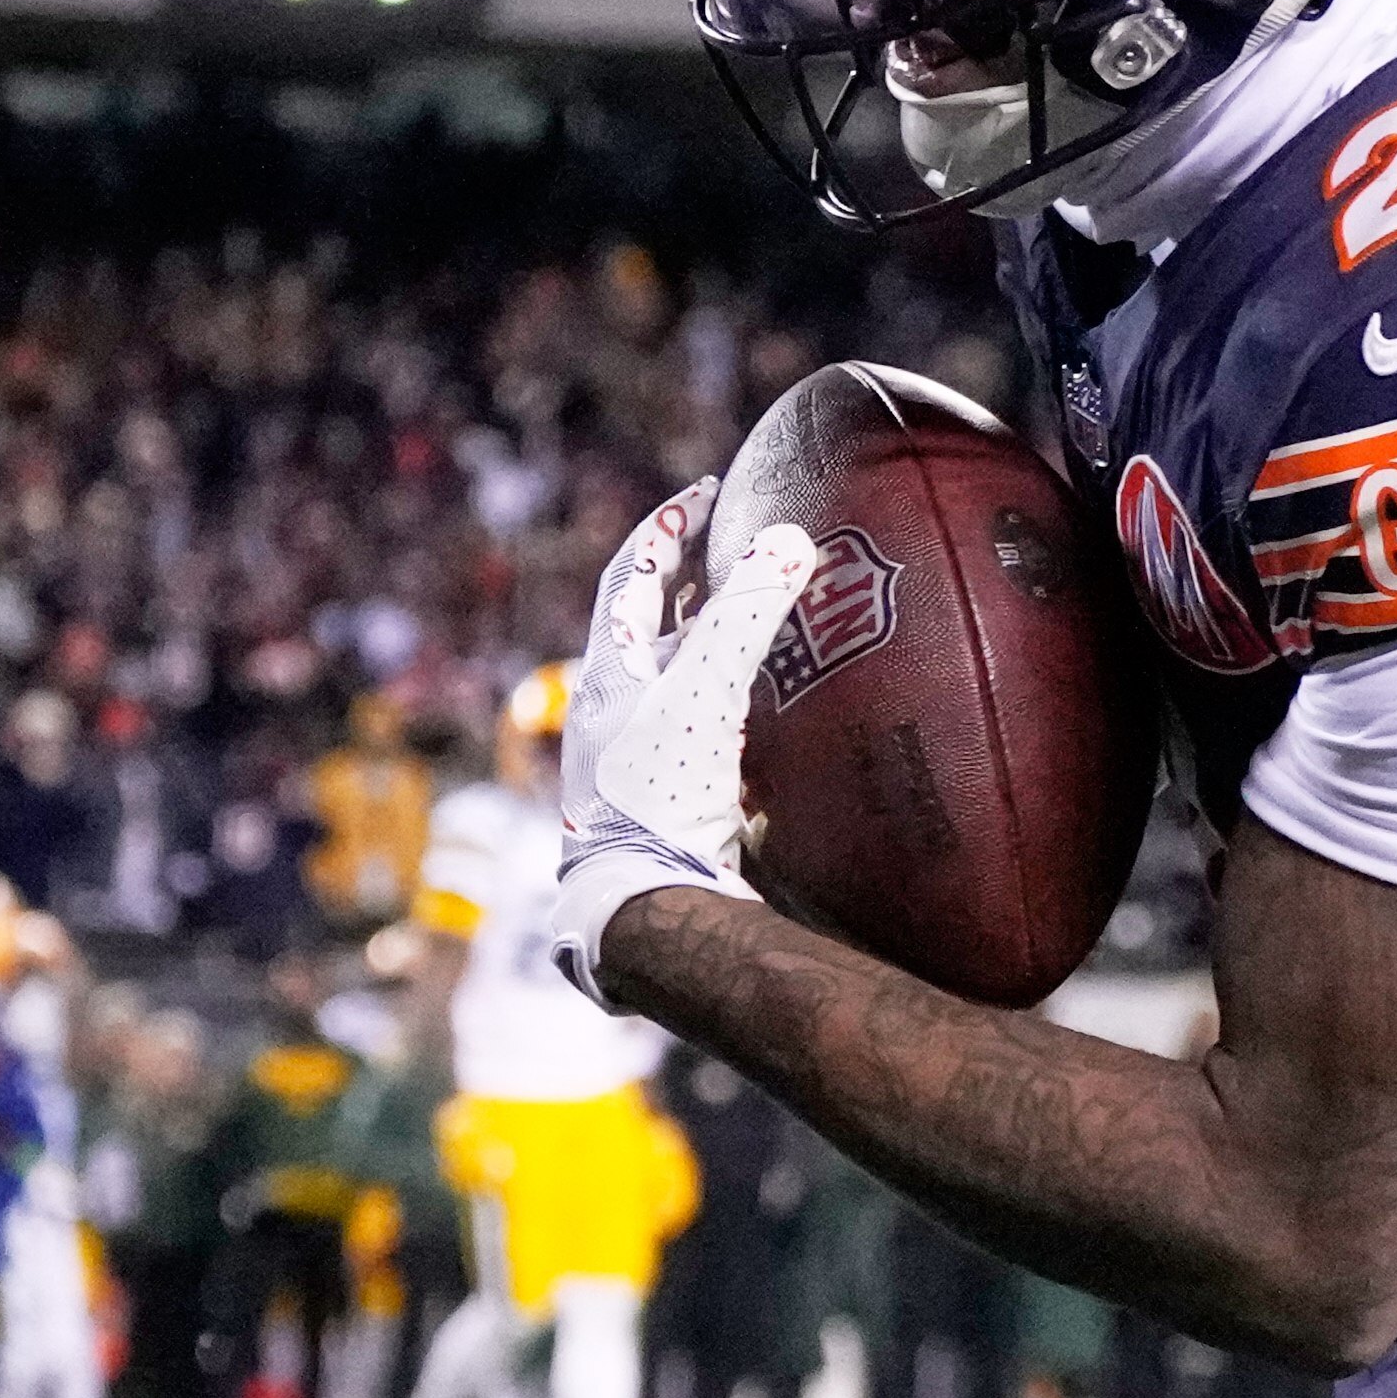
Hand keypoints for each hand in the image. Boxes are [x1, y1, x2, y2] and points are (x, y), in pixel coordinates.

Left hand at [532, 478, 813, 1001]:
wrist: (645, 905)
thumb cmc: (664, 792)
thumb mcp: (707, 688)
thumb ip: (746, 614)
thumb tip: (790, 538)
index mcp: (606, 675)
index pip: (629, 576)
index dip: (668, 528)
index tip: (709, 492)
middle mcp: (612, 712)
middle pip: (645, 623)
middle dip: (686, 577)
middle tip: (733, 541)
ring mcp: (634, 757)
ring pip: (668, 674)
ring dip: (704, 634)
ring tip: (749, 606)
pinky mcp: (664, 795)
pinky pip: (692, 721)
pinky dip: (723, 691)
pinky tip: (759, 701)